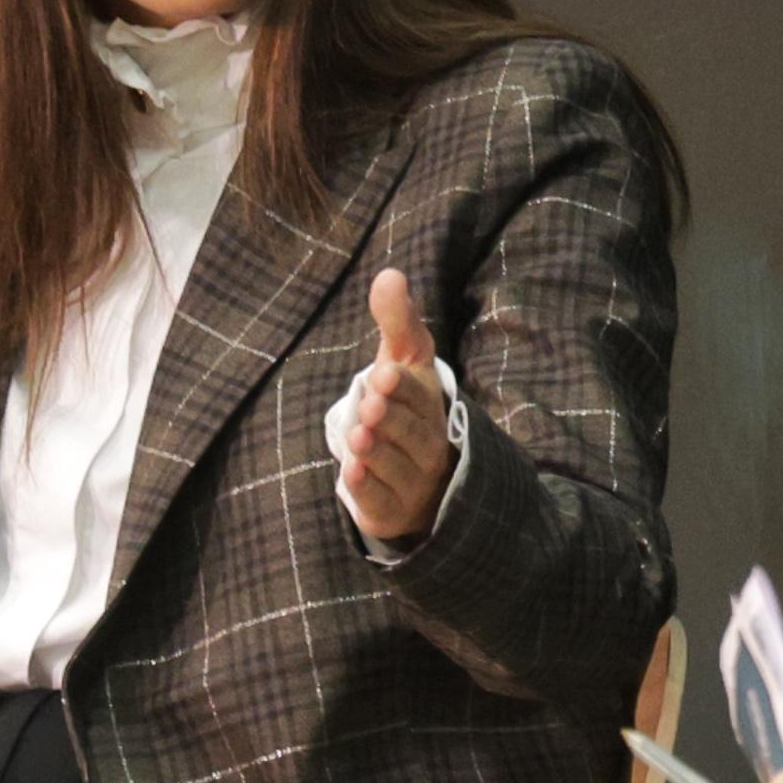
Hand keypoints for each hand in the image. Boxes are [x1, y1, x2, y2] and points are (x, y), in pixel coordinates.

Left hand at [330, 269, 456, 545]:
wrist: (409, 475)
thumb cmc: (403, 409)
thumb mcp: (401, 363)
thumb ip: (397, 321)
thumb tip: (389, 274)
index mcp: (431, 407)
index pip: (422, 397)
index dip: (403, 388)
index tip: (384, 375)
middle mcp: (429, 445)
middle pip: (414, 433)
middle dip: (392, 419)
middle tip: (372, 405)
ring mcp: (413, 481)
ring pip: (398, 468)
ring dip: (378, 453)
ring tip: (358, 437)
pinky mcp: (391, 508)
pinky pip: (382, 499)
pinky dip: (368, 488)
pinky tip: (350, 474)